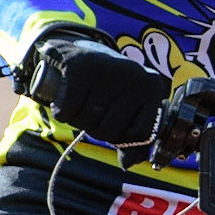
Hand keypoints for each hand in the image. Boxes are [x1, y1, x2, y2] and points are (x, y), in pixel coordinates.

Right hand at [24, 32, 171, 144]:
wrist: (78, 50)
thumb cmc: (108, 87)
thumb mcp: (127, 109)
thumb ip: (134, 139)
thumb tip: (127, 164)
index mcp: (153, 88)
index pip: (143, 135)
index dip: (124, 139)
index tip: (115, 124)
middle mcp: (136, 75)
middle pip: (110, 131)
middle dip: (96, 128)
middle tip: (93, 108)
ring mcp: (109, 69)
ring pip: (87, 122)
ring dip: (78, 119)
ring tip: (82, 99)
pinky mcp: (80, 67)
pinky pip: (67, 111)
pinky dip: (62, 111)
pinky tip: (65, 98)